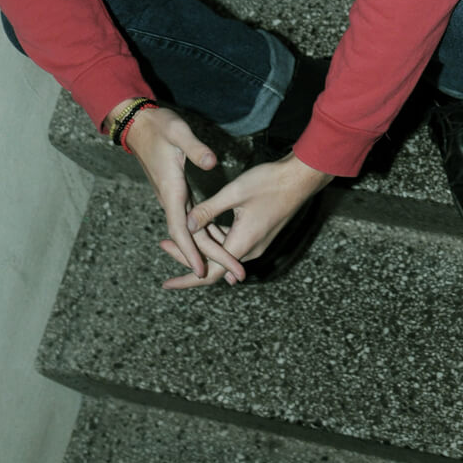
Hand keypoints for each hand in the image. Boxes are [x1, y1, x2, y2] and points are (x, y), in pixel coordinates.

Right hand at [122, 105, 246, 286]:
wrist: (139, 125)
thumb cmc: (159, 127)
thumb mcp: (178, 132)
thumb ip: (195, 148)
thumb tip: (212, 162)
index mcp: (171, 189)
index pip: (181, 229)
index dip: (192, 252)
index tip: (203, 272)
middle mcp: (171, 199)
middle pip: (191, 237)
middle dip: (212, 258)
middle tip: (237, 274)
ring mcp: (174, 198)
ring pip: (192, 231)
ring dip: (211, 250)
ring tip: (234, 266)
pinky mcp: (178, 193)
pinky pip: (193, 221)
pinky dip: (207, 233)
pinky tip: (222, 239)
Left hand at [159, 151, 331, 289]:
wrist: (300, 178)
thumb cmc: (269, 182)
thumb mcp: (235, 193)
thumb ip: (209, 210)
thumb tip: (185, 225)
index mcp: (242, 243)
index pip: (208, 273)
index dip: (185, 279)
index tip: (166, 284)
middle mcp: (250, 249)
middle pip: (212, 265)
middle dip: (186, 258)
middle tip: (162, 245)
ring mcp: (255, 243)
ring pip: (222, 253)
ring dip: (201, 247)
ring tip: (177, 235)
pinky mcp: (258, 233)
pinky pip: (232, 243)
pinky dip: (215, 239)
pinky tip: (203, 227)